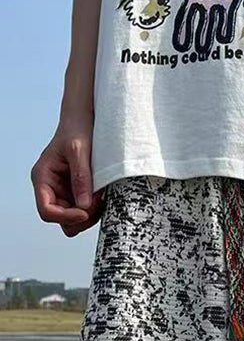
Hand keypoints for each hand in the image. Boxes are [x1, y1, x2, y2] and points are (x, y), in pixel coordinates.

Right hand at [31, 114, 104, 236]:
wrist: (85, 119)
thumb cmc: (77, 129)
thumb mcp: (79, 151)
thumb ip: (81, 178)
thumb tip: (84, 205)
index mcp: (43, 178)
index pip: (46, 211)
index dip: (65, 217)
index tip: (85, 213)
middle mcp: (51, 189)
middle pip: (61, 220)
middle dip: (80, 217)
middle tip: (98, 202)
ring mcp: (65, 193)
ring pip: (75, 220)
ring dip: (90, 214)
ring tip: (102, 196)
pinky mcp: (79, 193)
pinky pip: (86, 212)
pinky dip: (95, 209)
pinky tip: (103, 195)